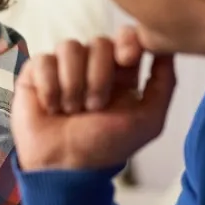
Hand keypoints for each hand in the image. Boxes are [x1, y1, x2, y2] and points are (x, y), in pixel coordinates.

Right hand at [12, 27, 176, 170]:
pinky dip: (50, 86)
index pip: (126, 36)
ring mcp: (62, 67)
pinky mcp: (36, 73)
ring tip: (71, 111)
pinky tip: (52, 107)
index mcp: (120, 72)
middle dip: (99, 77)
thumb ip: (165, 83)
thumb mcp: (148, 120)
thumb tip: (168, 47)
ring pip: (70, 47)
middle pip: (99, 42)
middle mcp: (92, 65)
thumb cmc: (106, 147)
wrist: (65, 167)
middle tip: (94, 107)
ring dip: (73, 84)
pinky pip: (44, 60)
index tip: (127, 58)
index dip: (127, 41)